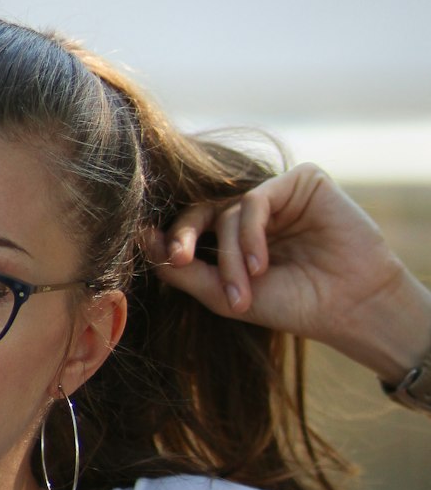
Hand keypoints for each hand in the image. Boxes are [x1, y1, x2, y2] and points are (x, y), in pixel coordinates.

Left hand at [142, 164, 430, 384]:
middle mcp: (255, 211)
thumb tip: (141, 238)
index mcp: (235, 236)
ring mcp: (278, 195)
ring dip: (230, 255)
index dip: (171, 240)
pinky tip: (261, 265)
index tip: (161, 256)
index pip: (192, 227)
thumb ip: (183, 270)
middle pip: (202, 211)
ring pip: (229, 212)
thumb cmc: (292, 304)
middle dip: (185, 237)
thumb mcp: (225, 296)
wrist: (349, 306)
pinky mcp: (302, 183)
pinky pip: (256, 200)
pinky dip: (251, 234)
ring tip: (245, 290)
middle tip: (178, 260)